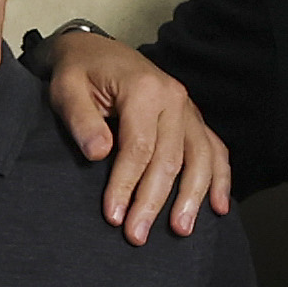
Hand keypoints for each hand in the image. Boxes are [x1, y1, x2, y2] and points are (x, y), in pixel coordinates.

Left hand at [35, 30, 232, 240]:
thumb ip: (81, 121)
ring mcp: (188, 109)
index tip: (114, 216)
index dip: (127, 185)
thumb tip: (99, 153)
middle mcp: (174, 98)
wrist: (96, 51)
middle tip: (138, 235)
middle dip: (154, 201)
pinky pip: (215, 150)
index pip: (139, 148)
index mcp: (144, 89)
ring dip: (192, 197)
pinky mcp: (193, 119)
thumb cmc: (79, 73)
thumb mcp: (66, 90)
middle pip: (170, 159)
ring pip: (200, 158)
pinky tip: (219, 207)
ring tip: (181, 230)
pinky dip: (220, 179)